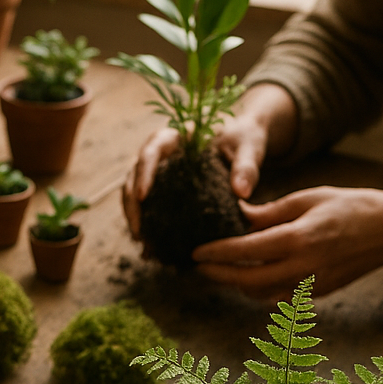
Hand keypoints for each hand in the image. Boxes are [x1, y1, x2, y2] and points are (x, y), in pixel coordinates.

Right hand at [122, 83, 294, 244]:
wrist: (246, 143)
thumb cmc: (246, 138)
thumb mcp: (249, 147)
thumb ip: (246, 166)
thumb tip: (241, 192)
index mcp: (176, 136)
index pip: (151, 151)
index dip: (144, 174)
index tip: (143, 196)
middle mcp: (161, 153)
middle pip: (135, 176)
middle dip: (133, 205)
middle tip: (139, 232)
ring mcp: (159, 172)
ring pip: (135, 193)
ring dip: (135, 218)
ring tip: (144, 244)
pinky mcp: (165, 189)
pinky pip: (149, 206)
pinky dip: (148, 225)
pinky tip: (152, 246)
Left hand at [192, 186, 382, 301]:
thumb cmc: (350, 206)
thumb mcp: (307, 199)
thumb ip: (268, 212)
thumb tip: (236, 214)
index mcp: (299, 239)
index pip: (245, 251)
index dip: (216, 253)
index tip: (196, 252)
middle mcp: (303, 268)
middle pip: (246, 281)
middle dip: (218, 275)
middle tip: (199, 267)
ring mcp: (311, 286)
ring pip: (260, 294)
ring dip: (237, 284)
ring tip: (221, 270)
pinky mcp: (318, 296)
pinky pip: (278, 298)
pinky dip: (260, 291)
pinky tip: (250, 277)